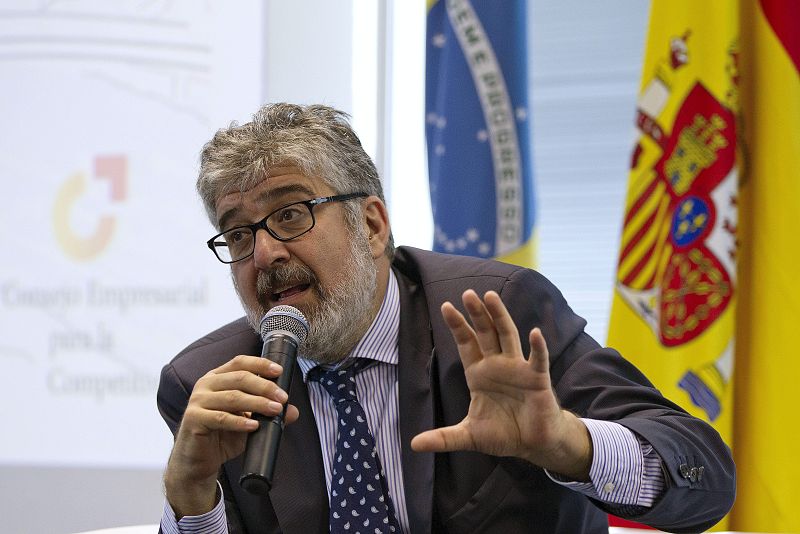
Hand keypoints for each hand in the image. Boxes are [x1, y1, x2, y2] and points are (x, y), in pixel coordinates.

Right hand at [164, 355, 299, 516]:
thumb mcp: (249, 421)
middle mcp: (206, 384)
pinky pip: (220, 418)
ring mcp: (198, 401)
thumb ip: (268, 414)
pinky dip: (240, 421)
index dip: (260, 364)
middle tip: (282, 398)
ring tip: (274, 410)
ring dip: (257, 403)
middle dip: (265, 387)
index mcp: (218, 377)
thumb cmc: (222, 436)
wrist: (198, 461)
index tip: (279, 372)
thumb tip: (293, 411)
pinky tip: (253, 425)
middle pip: (239, 378)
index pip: (240, 363)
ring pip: (232, 397)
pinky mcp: (193, 419)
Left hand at [410, 290, 591, 480]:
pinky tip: (535, 332)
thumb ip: (443, 437)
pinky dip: (537, 347)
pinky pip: (537, 360)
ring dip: (500, 316)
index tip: (445, 307)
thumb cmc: (503, 433)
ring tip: (491, 297)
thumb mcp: (468, 436)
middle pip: (485, 333)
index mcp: (479, 373)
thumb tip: (414, 444)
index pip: (466, 343)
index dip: (457, 326)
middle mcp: (497, 365)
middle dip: (476, 314)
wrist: (532, 443)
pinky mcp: (537, 379)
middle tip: (467, 293)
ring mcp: (517, 369)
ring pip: (508, 336)